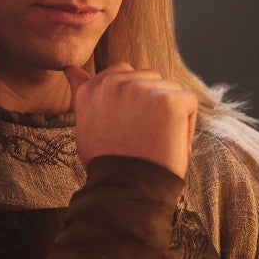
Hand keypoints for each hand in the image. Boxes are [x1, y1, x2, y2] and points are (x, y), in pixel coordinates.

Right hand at [64, 63, 197, 177]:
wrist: (125, 190)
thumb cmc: (108, 163)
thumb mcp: (85, 124)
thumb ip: (83, 93)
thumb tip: (70, 68)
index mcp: (92, 89)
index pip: (121, 74)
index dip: (132, 100)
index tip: (130, 123)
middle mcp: (114, 83)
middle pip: (148, 78)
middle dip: (152, 103)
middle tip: (142, 136)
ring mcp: (141, 89)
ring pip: (169, 89)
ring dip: (169, 114)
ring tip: (155, 142)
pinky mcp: (168, 99)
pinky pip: (188, 102)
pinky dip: (186, 126)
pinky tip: (170, 144)